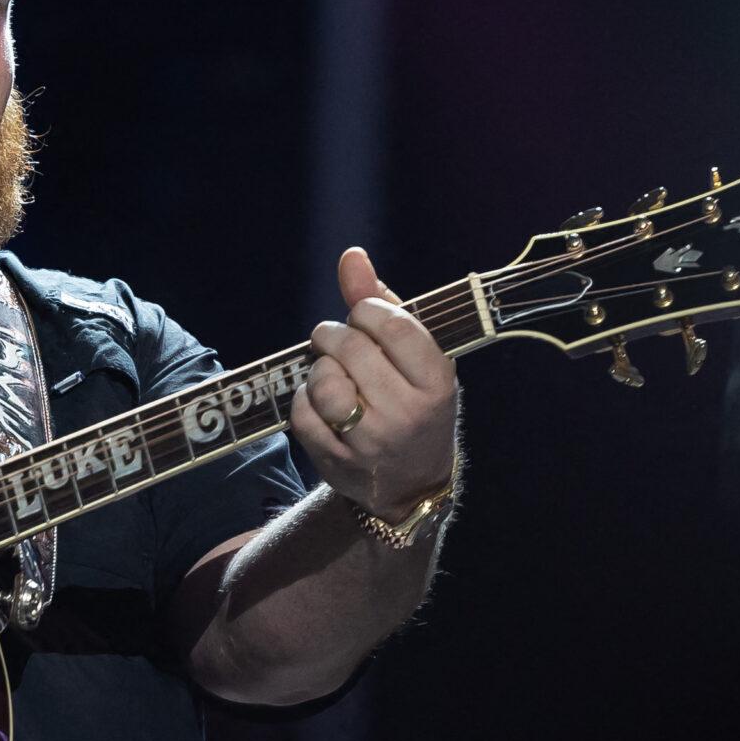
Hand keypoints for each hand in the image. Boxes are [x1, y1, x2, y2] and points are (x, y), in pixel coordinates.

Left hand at [291, 247, 459, 515]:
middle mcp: (408, 413)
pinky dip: (304, 399)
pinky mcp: (337, 461)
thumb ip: (384, 303)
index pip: (394, 324)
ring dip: (318, 368)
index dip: (368, 310)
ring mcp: (372, 442)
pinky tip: (321, 403)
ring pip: (324, 380)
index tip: (364, 317)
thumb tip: (351, 255)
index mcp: (437, 383)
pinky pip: (302, 411)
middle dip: (333, 334)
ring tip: (330, 373)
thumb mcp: (416, 358)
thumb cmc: (414, 403)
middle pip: (351, 347)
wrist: (410, 485)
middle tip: (334, 340)